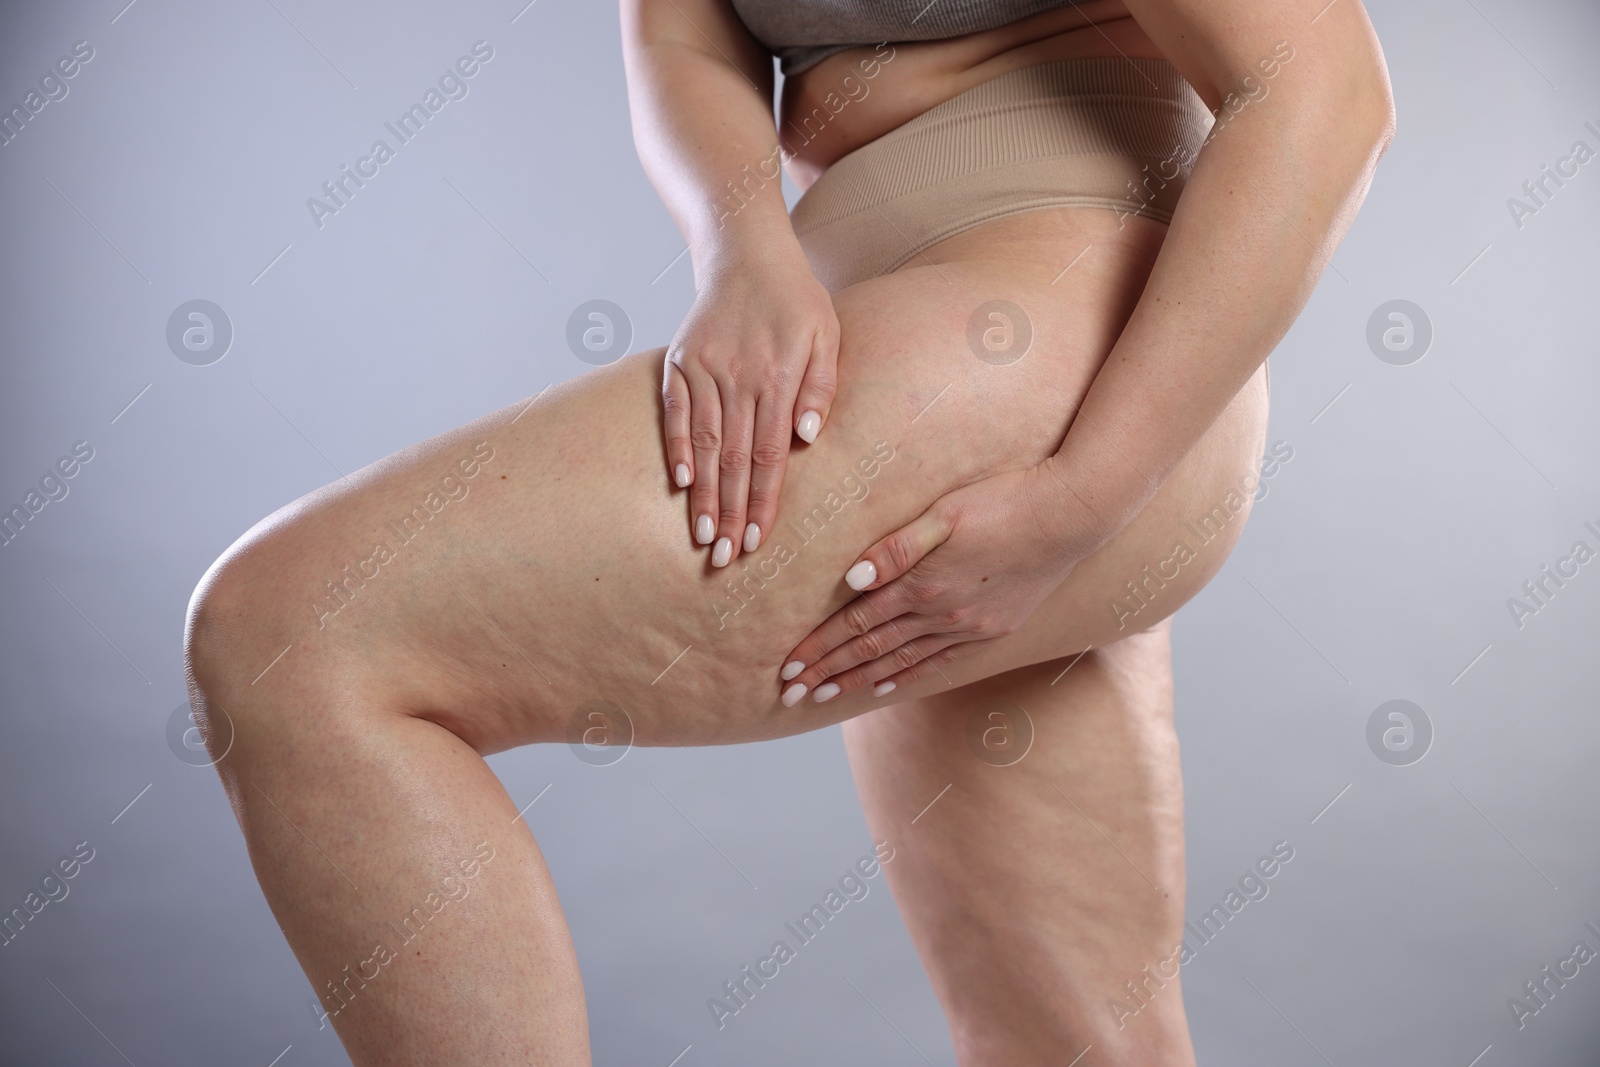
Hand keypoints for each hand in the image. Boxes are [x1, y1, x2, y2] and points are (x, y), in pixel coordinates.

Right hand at [664, 245, 838, 567]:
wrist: (746, 253)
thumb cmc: (797, 301)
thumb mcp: (827, 336)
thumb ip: (820, 387)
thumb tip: (808, 438)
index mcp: (779, 376)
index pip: (771, 454)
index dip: (764, 500)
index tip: (759, 540)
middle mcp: (739, 376)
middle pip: (735, 458)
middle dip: (731, 512)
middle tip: (727, 557)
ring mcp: (705, 368)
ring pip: (705, 442)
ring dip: (703, 492)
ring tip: (703, 534)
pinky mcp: (680, 359)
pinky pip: (675, 411)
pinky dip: (676, 447)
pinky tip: (679, 483)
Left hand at [777, 465, 1085, 705]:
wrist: (1072, 516)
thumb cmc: (1003, 500)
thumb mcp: (944, 513)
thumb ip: (896, 548)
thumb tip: (851, 580)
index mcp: (924, 584)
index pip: (857, 623)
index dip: (820, 647)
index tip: (788, 666)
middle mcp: (943, 615)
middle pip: (871, 649)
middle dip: (827, 673)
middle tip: (791, 694)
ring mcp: (970, 627)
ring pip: (901, 662)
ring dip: (858, 681)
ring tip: (825, 697)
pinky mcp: (993, 630)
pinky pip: (940, 663)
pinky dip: (906, 677)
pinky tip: (884, 687)